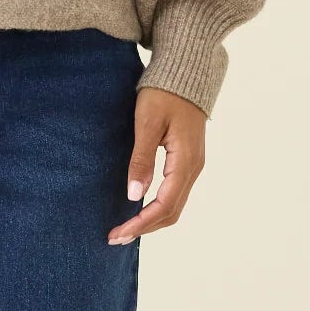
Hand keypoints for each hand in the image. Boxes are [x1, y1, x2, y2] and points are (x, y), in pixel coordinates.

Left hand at [109, 86, 206, 242]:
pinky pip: (174, 193)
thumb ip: (141, 159)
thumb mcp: (147, 123)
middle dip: (144, 228)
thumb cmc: (164, 93)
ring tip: (125, 228)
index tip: (118, 233)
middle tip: (115, 237)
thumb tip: (134, 195)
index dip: (141, 224)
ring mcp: (193, 165)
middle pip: (171, 212)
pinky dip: (157, 207)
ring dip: (151, 220)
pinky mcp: (187, 160)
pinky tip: (139, 208)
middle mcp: (193, 168)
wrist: (186, 73)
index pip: (164, 206)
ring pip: (174, 205)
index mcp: (185, 162)